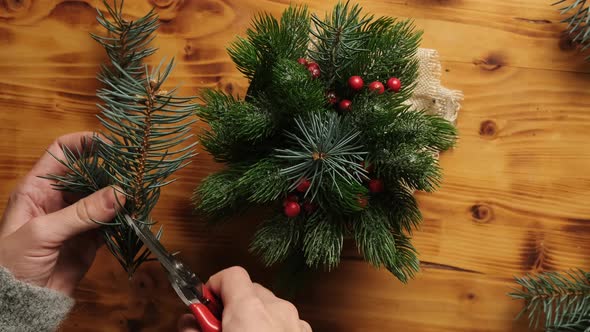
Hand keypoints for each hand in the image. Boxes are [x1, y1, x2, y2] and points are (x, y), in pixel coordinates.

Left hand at [0, 132, 124, 295]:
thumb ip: (81, 213)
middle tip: (133, 173)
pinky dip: (124, 218)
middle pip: (90, 173)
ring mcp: (76, 218)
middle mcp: (58, 199)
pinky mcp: (90, 238)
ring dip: (121, 195)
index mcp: (37, 189)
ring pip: (104, 197)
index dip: (86, 143)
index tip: (111, 145)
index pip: (62, 152)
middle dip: (111, 171)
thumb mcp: (42, 233)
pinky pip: (111, 222)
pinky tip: (135, 215)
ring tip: (139, 193)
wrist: (18, 303)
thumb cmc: (12, 264)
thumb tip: (119, 193)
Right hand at [178, 267, 311, 331]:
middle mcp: (277, 308)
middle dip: (231, 306)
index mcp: (250, 307)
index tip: (203, 307)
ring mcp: (295, 323)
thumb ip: (195, 328)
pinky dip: (271, 329)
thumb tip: (189, 320)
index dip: (213, 288)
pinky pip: (285, 323)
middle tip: (217, 329)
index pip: (230, 274)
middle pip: (250, 291)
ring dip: (252, 319)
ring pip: (269, 308)